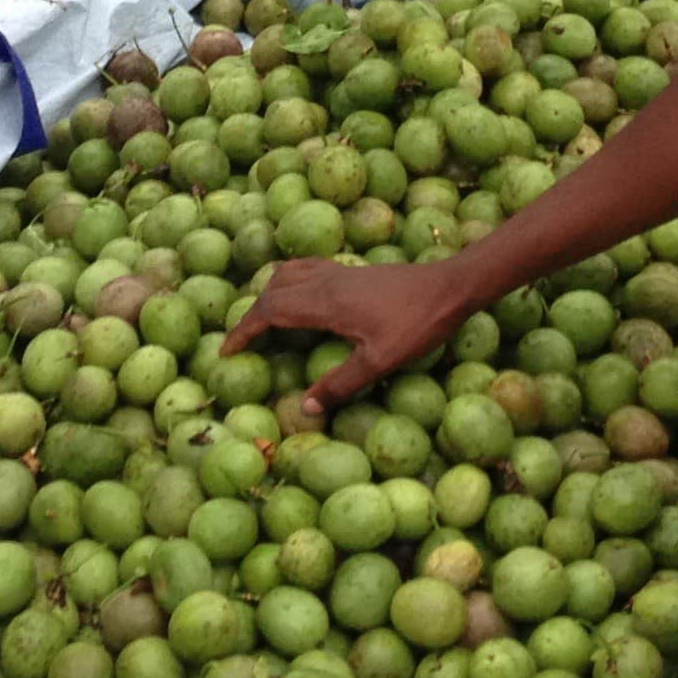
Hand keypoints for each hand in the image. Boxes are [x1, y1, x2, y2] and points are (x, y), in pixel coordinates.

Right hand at [227, 256, 479, 416]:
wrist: (449, 286)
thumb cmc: (417, 323)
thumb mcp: (381, 361)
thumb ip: (340, 383)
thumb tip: (303, 407)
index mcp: (325, 302)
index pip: (269, 310)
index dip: (245, 330)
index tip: (228, 350)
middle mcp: (325, 281)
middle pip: (272, 291)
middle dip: (251, 315)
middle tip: (242, 343)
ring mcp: (339, 272)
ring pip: (287, 275)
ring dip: (269, 296)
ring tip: (264, 321)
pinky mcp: (351, 271)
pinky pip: (306, 269)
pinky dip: (289, 283)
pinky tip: (300, 300)